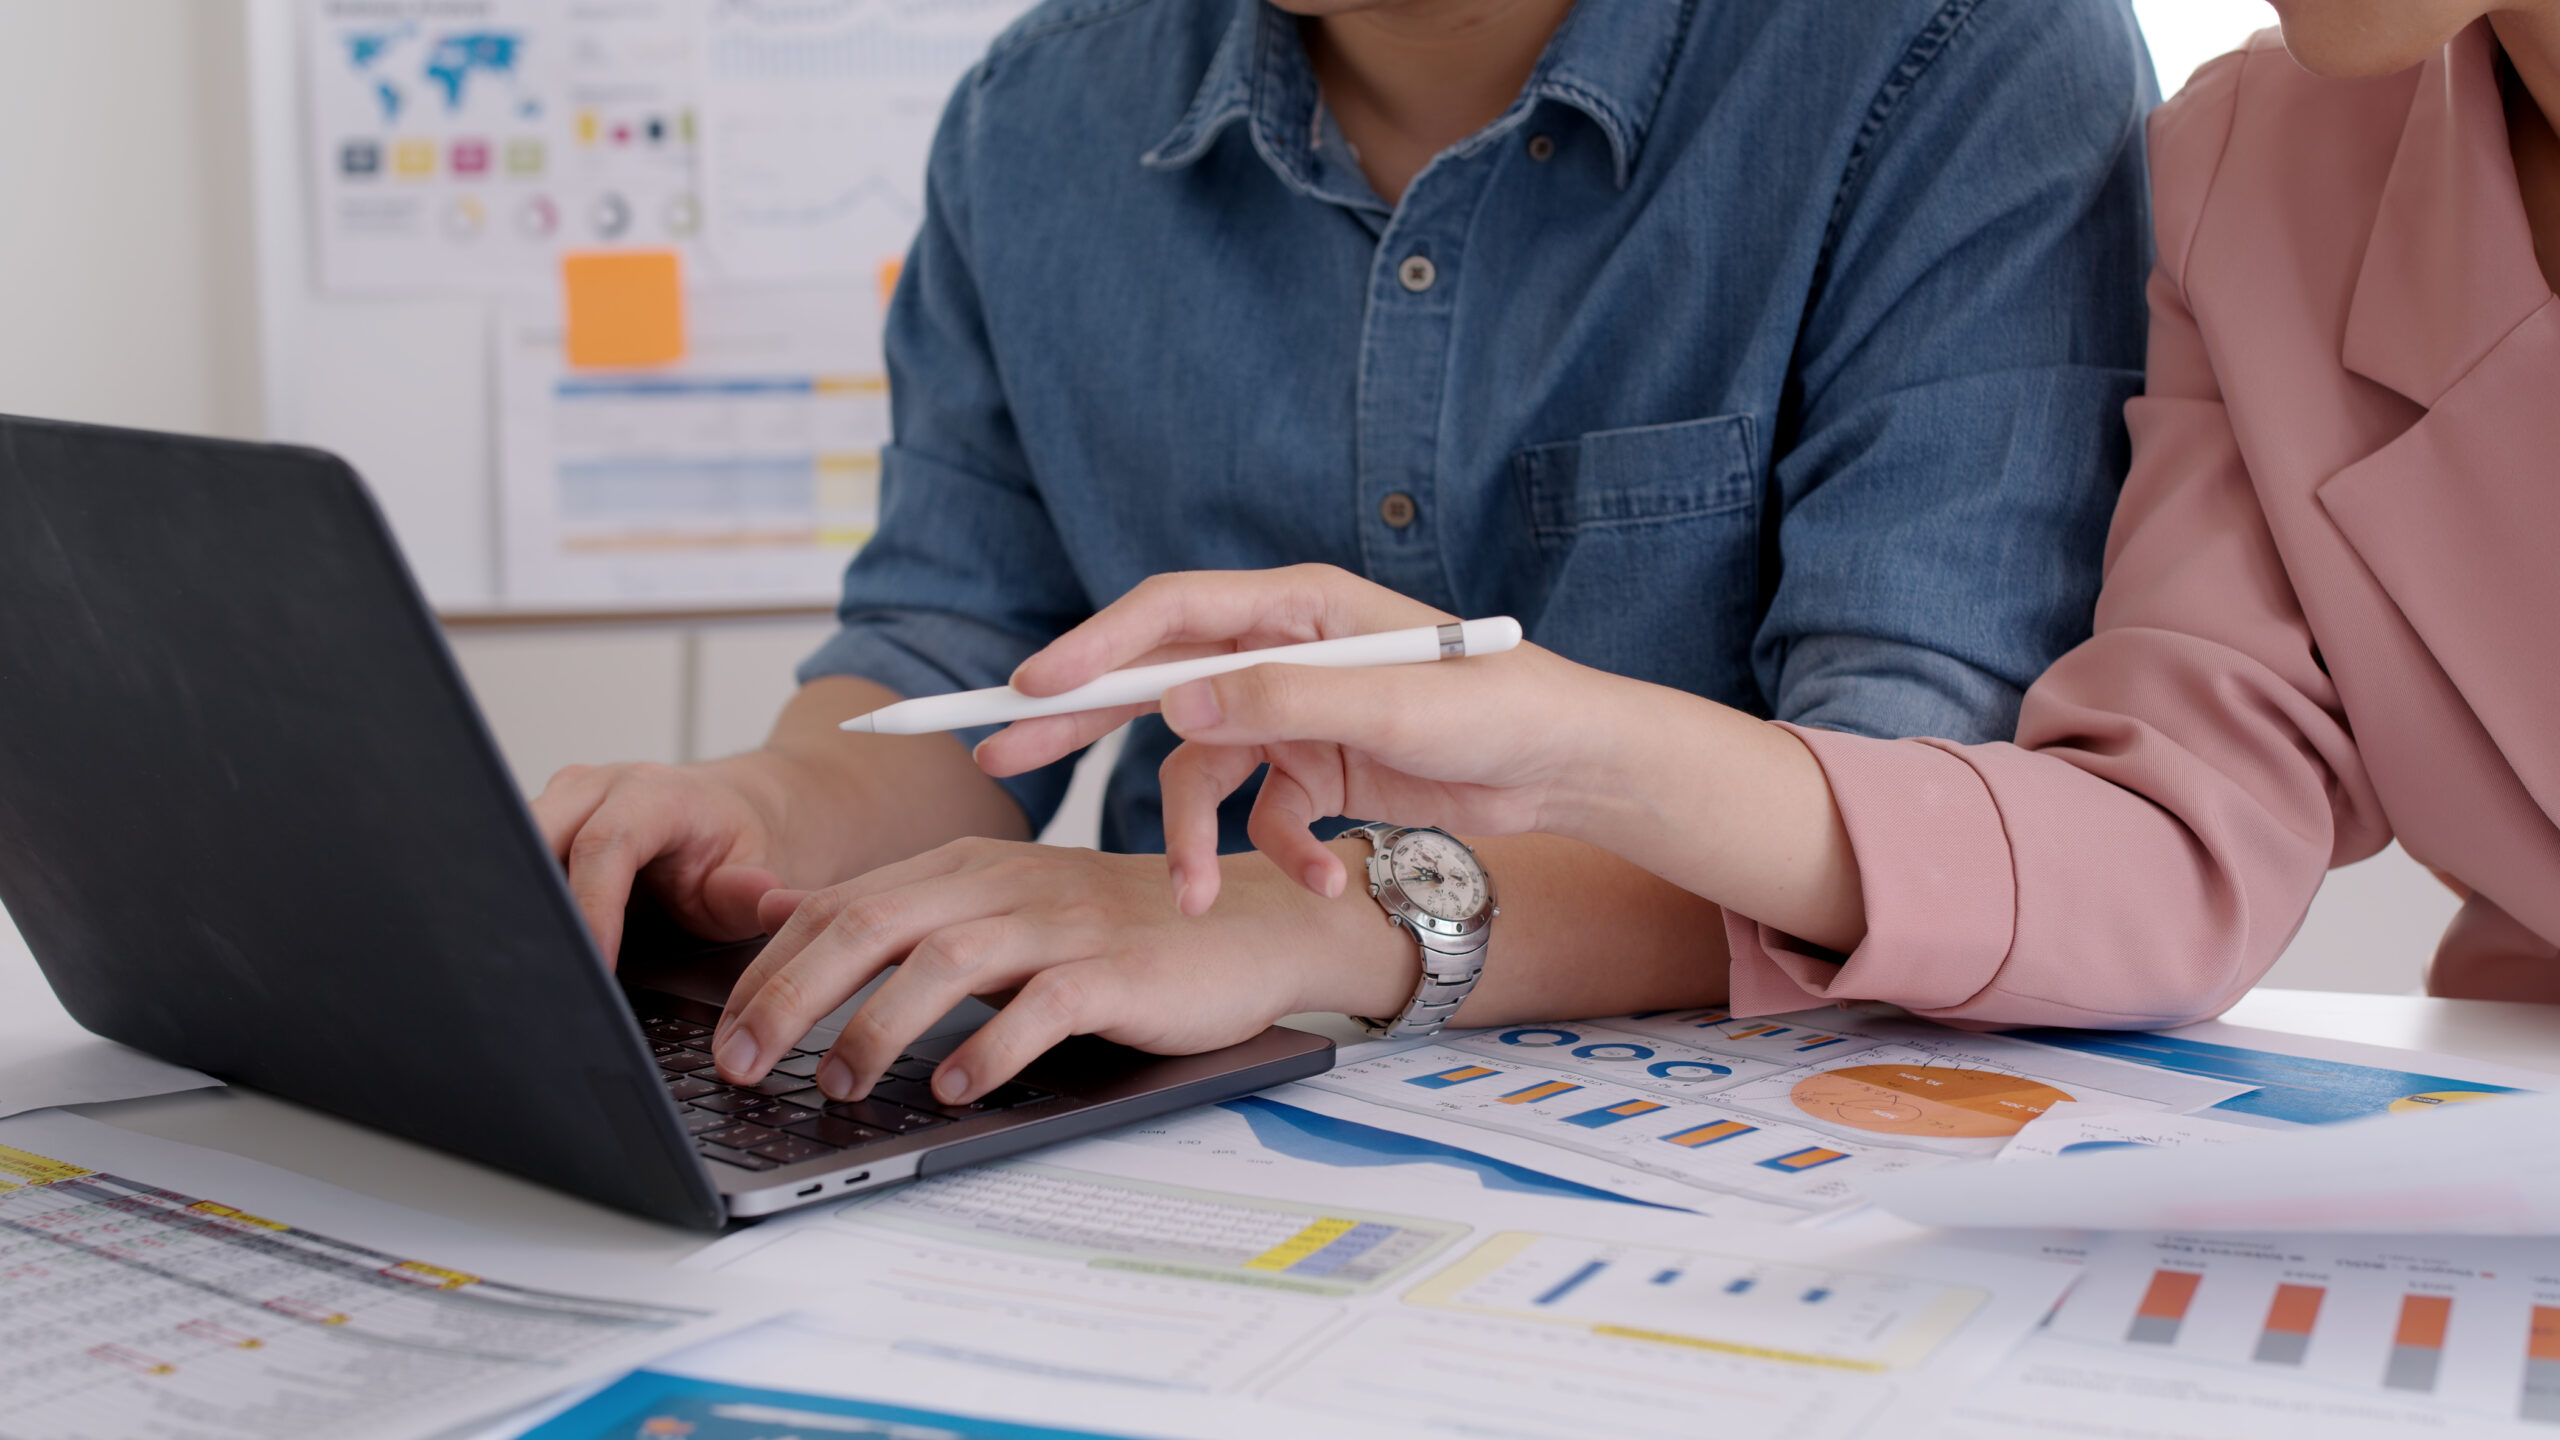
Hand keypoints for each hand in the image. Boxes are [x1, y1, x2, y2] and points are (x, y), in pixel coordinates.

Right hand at [531, 757, 791, 963]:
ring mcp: (566, 800)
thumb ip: (748, 893)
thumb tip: (752, 895)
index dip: (592, 906)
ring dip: (522, 900)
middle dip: (535, 902)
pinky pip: (517, 858)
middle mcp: (601, 787)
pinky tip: (535, 938)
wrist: (730, 810)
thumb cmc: (736, 845)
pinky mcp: (546, 820)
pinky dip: (522, 897)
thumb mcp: (759, 873)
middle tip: (546, 967)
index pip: (604, 845)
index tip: (594, 962)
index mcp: (655, 794)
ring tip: (537, 959)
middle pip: (538, 836)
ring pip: (514, 846)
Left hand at [707, 837, 1405, 1104]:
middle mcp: (1003, 884)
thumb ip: (925, 932)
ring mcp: (1061, 924)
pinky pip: (1041, 1006)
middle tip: (744, 1062)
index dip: (772, 966)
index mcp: (965, 870)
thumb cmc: (1119, 935)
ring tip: (841, 1085)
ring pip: (944, 961)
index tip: (727, 1032)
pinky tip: (955, 1089)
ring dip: (876, 1027)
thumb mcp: (1010, 920)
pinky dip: (989, 1048)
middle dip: (792, 994)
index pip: (841, 904)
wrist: (1249, 924)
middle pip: (871, 923)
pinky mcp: (1116, 969)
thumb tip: (809, 966)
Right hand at [976, 565, 1626, 913]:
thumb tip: (1174, 703)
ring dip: (1200, 839)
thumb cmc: (1498, 707)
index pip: (1169, 616)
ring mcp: (1297, 712)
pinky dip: (1281, 854)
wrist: (1571, 765)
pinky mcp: (1319, 768)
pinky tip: (1326, 878)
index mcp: (1296, 604)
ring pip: (1203, 773)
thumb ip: (1279, 701)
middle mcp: (1284, 650)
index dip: (1093, 649)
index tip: (1031, 689)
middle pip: (1157, 684)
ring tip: (1200, 897)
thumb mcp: (1386, 705)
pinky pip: (1263, 815)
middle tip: (998, 755)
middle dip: (1082, 727)